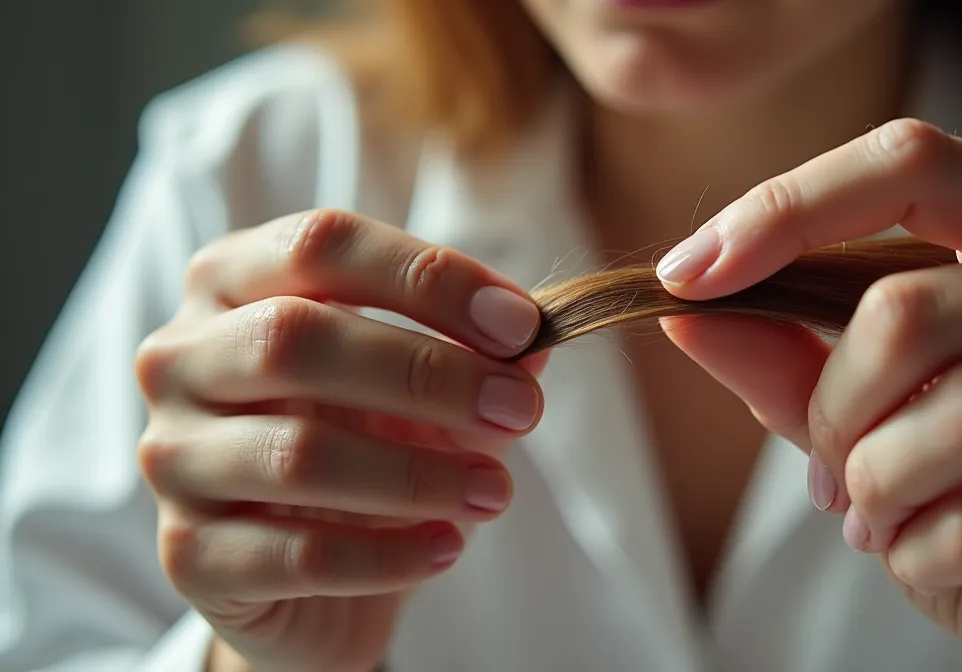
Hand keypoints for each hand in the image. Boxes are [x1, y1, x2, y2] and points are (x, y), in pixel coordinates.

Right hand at [134, 210, 546, 671]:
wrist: (304, 571)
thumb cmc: (364, 441)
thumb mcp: (424, 382)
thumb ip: (475, 352)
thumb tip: (533, 339)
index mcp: (234, 279)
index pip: (322, 244)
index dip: (430, 278)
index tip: (522, 326)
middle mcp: (182, 356)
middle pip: (296, 338)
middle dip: (428, 374)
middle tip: (521, 410)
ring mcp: (172, 456)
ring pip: (297, 455)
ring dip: (419, 474)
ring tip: (495, 491)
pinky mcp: (189, 555)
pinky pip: (296, 554)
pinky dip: (389, 554)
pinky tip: (447, 547)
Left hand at [657, 120, 961, 670]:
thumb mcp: (881, 414)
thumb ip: (792, 356)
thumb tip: (684, 310)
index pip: (911, 161)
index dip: (783, 209)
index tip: (684, 275)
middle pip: (909, 308)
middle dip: (830, 411)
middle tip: (826, 472)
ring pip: (957, 410)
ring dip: (873, 487)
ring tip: (878, 520)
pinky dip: (920, 556)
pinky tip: (934, 562)